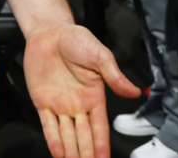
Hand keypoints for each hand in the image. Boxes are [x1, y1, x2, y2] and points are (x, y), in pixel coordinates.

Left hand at [24, 23, 140, 157]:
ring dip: (71, 152)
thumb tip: (135, 92)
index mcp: (94, 97)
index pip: (100, 128)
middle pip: (84, 137)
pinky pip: (48, 125)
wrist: (50, 32)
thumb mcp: (100, 56)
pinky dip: (53, 140)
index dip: (102, 146)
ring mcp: (60, 105)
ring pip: (67, 135)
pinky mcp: (42, 102)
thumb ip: (115, 76)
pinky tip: (58, 154)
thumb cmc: (77, 40)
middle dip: (87, 154)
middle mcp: (78, 106)